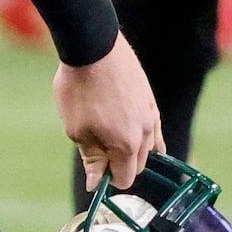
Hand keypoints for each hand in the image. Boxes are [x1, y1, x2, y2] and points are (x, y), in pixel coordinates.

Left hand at [55, 36, 162, 189]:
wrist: (93, 49)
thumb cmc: (79, 90)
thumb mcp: (77, 130)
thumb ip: (91, 158)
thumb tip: (95, 183)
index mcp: (127, 145)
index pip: (125, 178)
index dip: (108, 178)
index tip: (95, 170)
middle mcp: (146, 133)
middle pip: (137, 164)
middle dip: (120, 165)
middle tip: (98, 154)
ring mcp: (151, 115)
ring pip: (147, 146)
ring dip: (131, 150)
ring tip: (110, 137)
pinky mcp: (150, 100)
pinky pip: (154, 128)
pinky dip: (146, 136)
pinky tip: (140, 137)